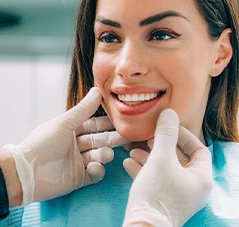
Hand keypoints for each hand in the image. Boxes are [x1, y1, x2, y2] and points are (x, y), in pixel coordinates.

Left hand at [2, 87, 126, 205]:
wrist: (26, 172)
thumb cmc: (43, 143)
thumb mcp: (64, 123)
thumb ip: (83, 109)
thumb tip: (97, 90)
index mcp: (71, 130)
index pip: (94, 125)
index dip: (107, 123)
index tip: (121, 120)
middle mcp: (75, 145)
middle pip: (99, 140)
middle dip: (112, 139)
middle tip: (126, 137)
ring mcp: (77, 162)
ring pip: (98, 156)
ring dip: (104, 155)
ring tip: (105, 154)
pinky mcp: (78, 179)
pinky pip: (94, 174)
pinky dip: (97, 170)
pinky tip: (93, 167)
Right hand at [123, 109, 213, 226]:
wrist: (142, 226)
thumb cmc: (157, 191)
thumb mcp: (161, 158)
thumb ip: (165, 134)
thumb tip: (169, 112)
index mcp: (200, 177)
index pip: (199, 149)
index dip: (183, 135)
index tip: (167, 128)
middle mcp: (192, 186)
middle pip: (178, 157)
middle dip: (160, 145)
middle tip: (147, 138)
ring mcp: (176, 194)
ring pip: (164, 168)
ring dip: (148, 156)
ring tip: (132, 149)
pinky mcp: (162, 199)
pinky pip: (155, 178)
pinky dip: (143, 169)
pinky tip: (128, 162)